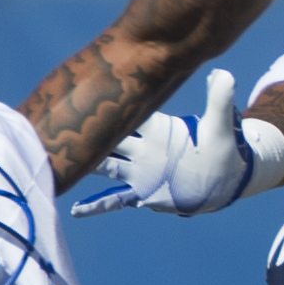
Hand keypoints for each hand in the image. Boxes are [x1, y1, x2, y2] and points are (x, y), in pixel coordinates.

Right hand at [72, 70, 255, 217]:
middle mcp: (142, 147)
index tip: (84, 93)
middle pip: (108, 136)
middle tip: (57, 126)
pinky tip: (76, 210)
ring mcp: (140, 171)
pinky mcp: (143, 193)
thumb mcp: (221, 124)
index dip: (109, 102)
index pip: (127, 111)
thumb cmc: (223, 148)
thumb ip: (220, 99)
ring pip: (105, 165)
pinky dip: (96, 205)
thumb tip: (225, 74)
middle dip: (88, 131)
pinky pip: (115, 199)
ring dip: (86, 164)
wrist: (226, 177)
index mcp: (156, 127)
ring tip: (57, 162)